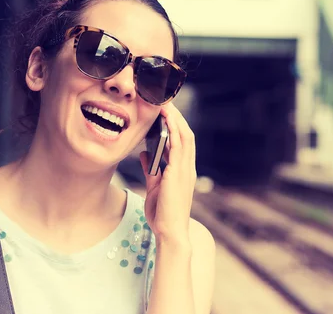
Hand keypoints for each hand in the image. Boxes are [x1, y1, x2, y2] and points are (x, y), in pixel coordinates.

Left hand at [139, 103, 195, 243]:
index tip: (166, 110)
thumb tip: (144, 154)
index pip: (182, 141)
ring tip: (165, 103)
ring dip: (176, 118)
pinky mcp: (179, 173)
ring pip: (185, 136)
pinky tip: (167, 118)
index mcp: (183, 170)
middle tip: (165, 100)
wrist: (169, 232)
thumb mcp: (153, 187)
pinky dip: (174, 130)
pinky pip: (178, 146)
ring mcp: (185, 169)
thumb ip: (151, 170)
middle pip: (186, 134)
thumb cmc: (162, 214)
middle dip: (176, 116)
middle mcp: (187, 167)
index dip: (176, 124)